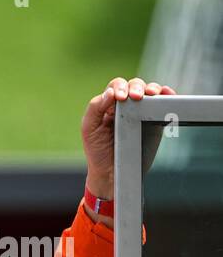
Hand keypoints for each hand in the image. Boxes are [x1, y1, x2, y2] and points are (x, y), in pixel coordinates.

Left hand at [82, 77, 175, 200]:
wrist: (112, 171)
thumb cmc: (97, 150)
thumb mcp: (89, 129)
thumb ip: (95, 109)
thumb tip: (110, 92)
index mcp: (108, 105)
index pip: (116, 86)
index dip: (120, 87)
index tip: (121, 97)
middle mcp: (125, 105)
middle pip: (135, 85)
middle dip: (137, 87)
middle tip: (137, 96)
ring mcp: (141, 112)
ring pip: (150, 91)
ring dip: (153, 88)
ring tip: (153, 94)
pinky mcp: (154, 120)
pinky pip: (163, 104)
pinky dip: (167, 95)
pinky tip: (167, 94)